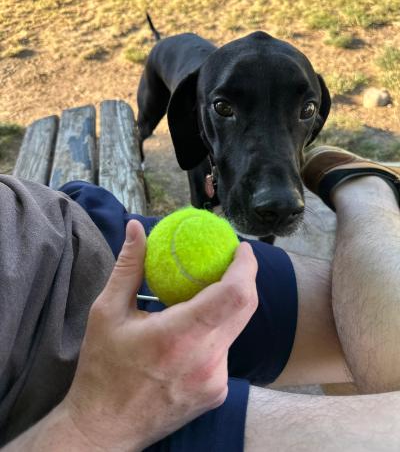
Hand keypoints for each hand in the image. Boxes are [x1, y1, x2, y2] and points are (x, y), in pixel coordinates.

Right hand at [62, 220, 257, 451]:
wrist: (105, 429)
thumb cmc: (102, 370)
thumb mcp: (107, 312)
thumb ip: (129, 266)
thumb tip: (137, 228)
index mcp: (180, 336)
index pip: (235, 294)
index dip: (246, 266)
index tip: (240, 248)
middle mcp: (207, 360)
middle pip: (245, 307)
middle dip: (244, 278)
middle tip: (230, 258)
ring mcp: (216, 380)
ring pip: (235, 328)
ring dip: (226, 305)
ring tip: (205, 291)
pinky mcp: (217, 392)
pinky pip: (226, 350)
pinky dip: (215, 332)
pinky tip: (193, 329)